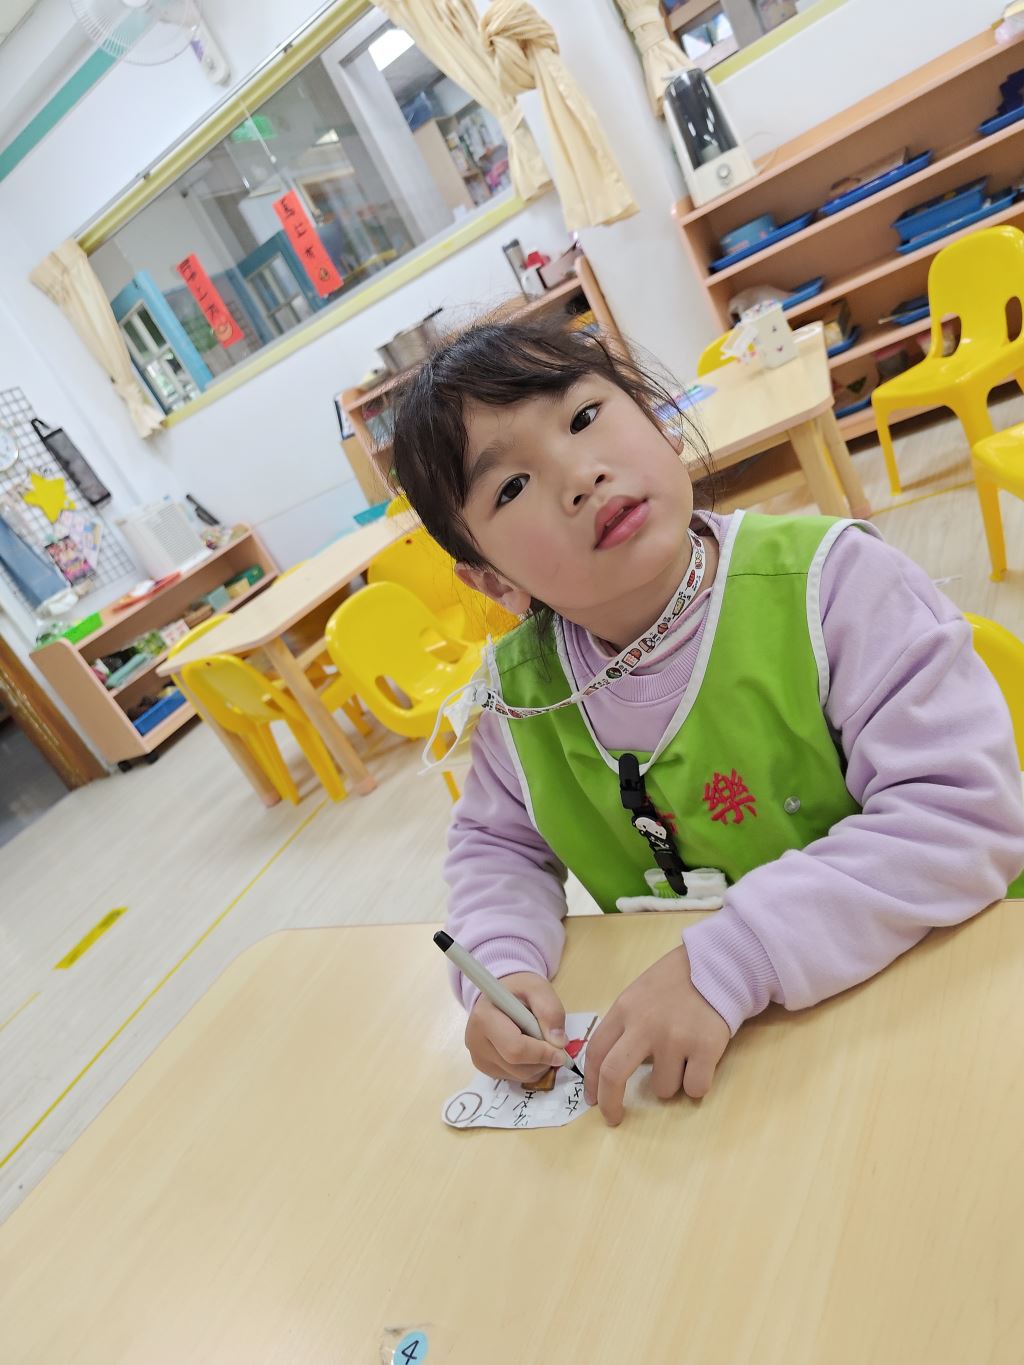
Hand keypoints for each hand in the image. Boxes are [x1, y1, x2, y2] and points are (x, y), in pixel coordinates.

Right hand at [465, 972, 567, 1084]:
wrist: (499, 996)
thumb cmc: (518, 990)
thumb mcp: (538, 989)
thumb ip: (550, 1011)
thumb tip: (558, 1042)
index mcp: (484, 1017)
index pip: (515, 1048)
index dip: (541, 1053)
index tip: (560, 1050)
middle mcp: (475, 1042)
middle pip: (516, 1066)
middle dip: (542, 1060)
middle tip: (553, 1045)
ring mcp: (479, 1058)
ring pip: (518, 1075)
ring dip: (538, 1066)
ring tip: (539, 1042)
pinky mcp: (484, 1068)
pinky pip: (514, 1077)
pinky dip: (529, 1068)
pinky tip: (528, 1050)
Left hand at [584, 945, 729, 1125]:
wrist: (719, 965)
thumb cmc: (674, 983)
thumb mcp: (638, 995)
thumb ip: (624, 1027)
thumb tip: (608, 1071)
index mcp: (625, 1009)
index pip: (596, 1052)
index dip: (591, 1081)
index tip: (593, 1100)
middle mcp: (645, 1025)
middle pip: (614, 1074)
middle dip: (610, 1103)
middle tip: (614, 1118)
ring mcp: (676, 1038)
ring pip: (663, 1089)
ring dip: (671, 1083)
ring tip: (683, 1057)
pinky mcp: (706, 1048)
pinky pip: (694, 1089)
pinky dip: (697, 1083)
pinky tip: (702, 1061)